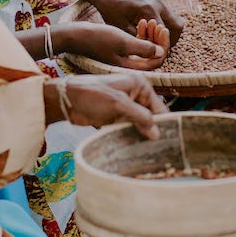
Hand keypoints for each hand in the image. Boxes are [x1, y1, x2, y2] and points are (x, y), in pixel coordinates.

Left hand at [47, 73, 167, 139]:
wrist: (66, 101)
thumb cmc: (92, 95)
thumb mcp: (119, 105)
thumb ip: (140, 117)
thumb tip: (157, 133)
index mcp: (139, 85)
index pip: (158, 107)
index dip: (163, 123)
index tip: (169, 140)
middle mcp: (134, 94)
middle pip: (150, 116)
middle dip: (151, 131)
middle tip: (158, 149)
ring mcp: (124, 106)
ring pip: (139, 124)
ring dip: (140, 135)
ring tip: (147, 151)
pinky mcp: (115, 117)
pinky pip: (127, 128)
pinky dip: (129, 136)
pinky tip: (133, 147)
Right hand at [63, 21, 168, 70]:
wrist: (77, 36)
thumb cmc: (98, 38)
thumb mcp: (123, 42)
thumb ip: (143, 48)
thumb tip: (160, 52)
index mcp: (131, 67)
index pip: (156, 60)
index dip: (163, 46)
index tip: (163, 29)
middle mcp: (130, 65)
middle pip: (153, 55)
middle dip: (158, 39)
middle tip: (158, 24)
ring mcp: (125, 58)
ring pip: (146, 49)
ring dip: (150, 35)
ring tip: (149, 21)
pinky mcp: (121, 51)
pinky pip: (137, 44)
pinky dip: (141, 34)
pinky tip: (142, 22)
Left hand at [90, 0, 184, 44]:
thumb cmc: (110, 9)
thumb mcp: (121, 28)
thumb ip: (138, 39)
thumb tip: (152, 51)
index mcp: (149, 9)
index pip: (165, 32)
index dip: (161, 45)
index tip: (153, 52)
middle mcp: (158, 3)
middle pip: (178, 25)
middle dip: (171, 39)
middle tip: (159, 49)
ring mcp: (160, 0)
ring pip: (176, 21)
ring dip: (169, 33)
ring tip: (156, 43)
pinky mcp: (158, 1)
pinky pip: (169, 17)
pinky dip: (166, 26)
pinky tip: (152, 34)